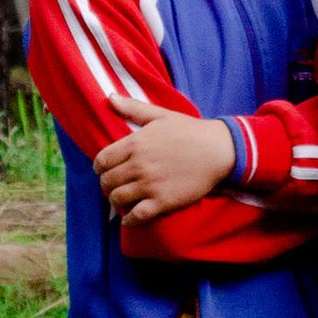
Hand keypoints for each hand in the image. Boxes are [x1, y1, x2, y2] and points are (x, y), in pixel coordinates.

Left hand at [93, 100, 235, 223]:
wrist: (218, 150)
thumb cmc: (190, 131)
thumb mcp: (160, 115)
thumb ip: (132, 108)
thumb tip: (109, 97)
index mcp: (135, 143)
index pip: (102, 161)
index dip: (100, 167)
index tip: (104, 170)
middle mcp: (139, 165)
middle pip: (107, 181)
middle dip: (107, 185)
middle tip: (114, 186)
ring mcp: (150, 185)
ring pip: (118, 199)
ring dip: (116, 200)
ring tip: (122, 199)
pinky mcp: (163, 202)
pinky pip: (136, 216)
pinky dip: (129, 219)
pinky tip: (130, 218)